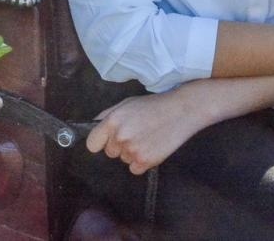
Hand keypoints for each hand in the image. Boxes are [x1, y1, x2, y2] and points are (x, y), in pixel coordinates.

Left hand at [85, 86, 214, 174]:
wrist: (181, 111)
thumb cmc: (152, 106)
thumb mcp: (126, 104)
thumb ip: (108, 116)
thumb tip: (94, 126)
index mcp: (112, 121)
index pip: (92, 144)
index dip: (100, 142)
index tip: (106, 140)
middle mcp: (120, 137)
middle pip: (110, 152)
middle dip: (119, 145)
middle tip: (135, 133)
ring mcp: (132, 150)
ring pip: (124, 159)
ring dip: (132, 153)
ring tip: (147, 138)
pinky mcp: (146, 161)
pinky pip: (134, 168)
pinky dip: (141, 162)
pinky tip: (151, 148)